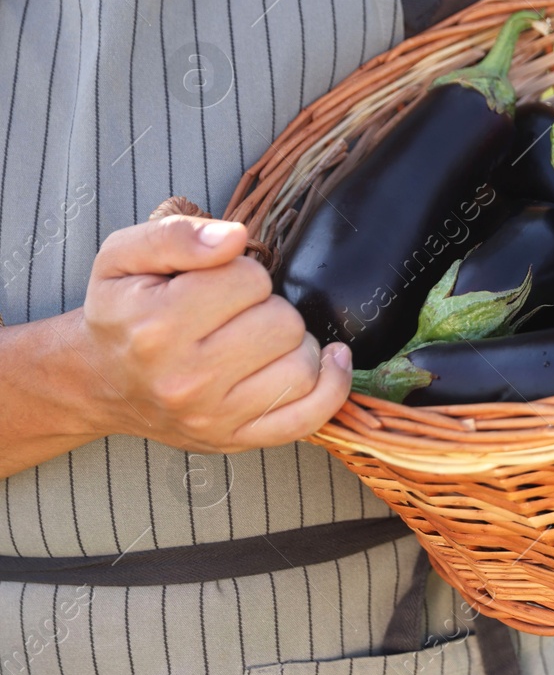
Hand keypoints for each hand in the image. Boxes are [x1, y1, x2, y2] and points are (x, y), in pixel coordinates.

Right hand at [72, 215, 351, 453]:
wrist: (101, 381)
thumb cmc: (123, 312)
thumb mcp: (124, 257)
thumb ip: (176, 234)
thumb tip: (234, 238)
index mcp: (156, 326)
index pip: (250, 279)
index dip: (242, 272)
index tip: (219, 284)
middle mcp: (185, 378)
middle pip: (283, 323)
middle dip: (268, 307)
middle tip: (237, 314)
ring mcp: (214, 416)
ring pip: (303, 365)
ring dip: (294, 344)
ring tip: (260, 339)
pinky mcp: (237, 439)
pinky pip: (311, 416)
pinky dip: (331, 384)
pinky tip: (328, 359)